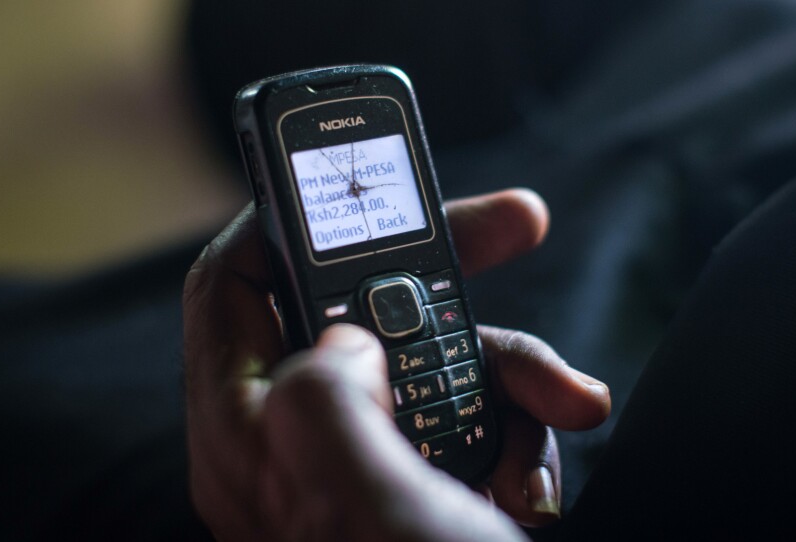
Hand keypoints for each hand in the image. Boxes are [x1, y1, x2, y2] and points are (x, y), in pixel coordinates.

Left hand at [183, 189, 610, 540]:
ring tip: (561, 406)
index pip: (235, 283)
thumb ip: (323, 402)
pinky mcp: (428, 480)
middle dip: (443, 268)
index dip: (286, 216)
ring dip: (508, 364)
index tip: (362, 179)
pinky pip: (474, 406)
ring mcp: (371, 461)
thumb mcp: (371, 511)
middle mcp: (303, 441)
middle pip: (353, 301)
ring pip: (432, 353)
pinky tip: (541, 474)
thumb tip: (344, 342)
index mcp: (255, 435)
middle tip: (516, 222)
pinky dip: (521, 416)